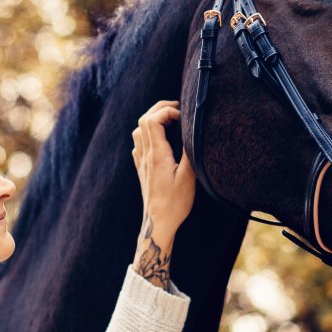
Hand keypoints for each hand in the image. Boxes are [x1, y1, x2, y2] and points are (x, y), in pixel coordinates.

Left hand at [131, 99, 195, 248]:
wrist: (158, 223)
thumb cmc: (175, 203)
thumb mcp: (189, 178)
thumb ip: (189, 153)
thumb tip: (193, 133)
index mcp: (157, 155)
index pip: (153, 120)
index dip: (167, 111)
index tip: (183, 116)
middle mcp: (146, 156)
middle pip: (144, 120)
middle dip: (160, 109)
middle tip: (177, 109)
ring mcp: (141, 162)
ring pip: (139, 131)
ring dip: (152, 120)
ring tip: (170, 120)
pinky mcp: (141, 169)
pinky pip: (139, 144)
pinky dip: (148, 134)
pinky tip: (159, 140)